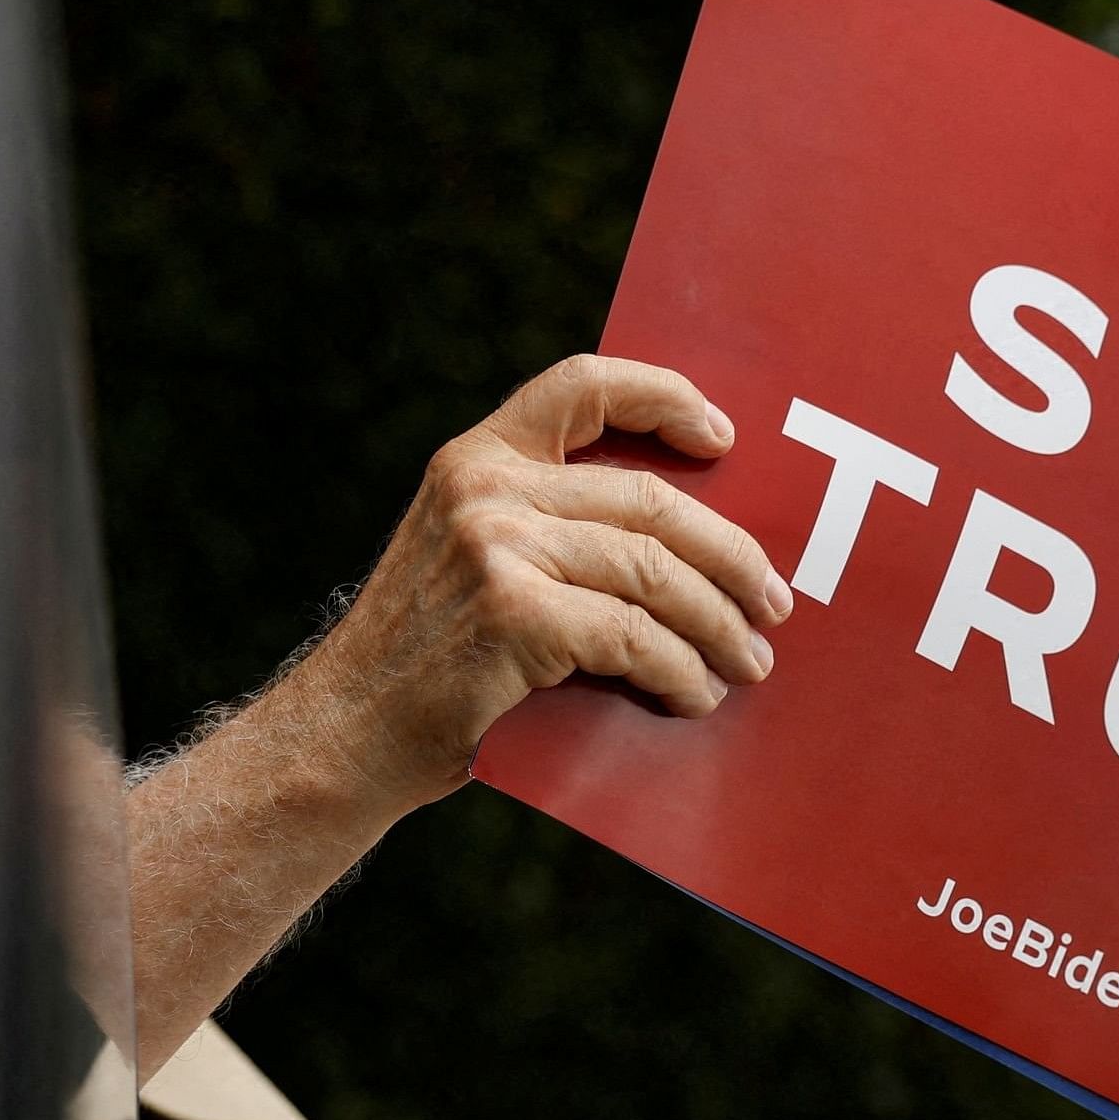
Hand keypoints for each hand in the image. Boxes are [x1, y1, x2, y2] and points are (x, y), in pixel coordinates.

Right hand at [280, 353, 792, 812]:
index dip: (664, 398)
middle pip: (652, 500)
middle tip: (773, 604)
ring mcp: (497, 547)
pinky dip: (679, 671)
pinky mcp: (512, 614)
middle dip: (731, 556)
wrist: (345, 734)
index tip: (722, 438)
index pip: (582, 384)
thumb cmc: (426, 663)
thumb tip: (687, 546)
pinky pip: (633, 636)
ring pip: (655, 573)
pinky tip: (694, 695)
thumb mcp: (468, 561)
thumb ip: (546, 529)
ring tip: (748, 662)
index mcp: (476, 458)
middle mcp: (485, 487)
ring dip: (718, 624)